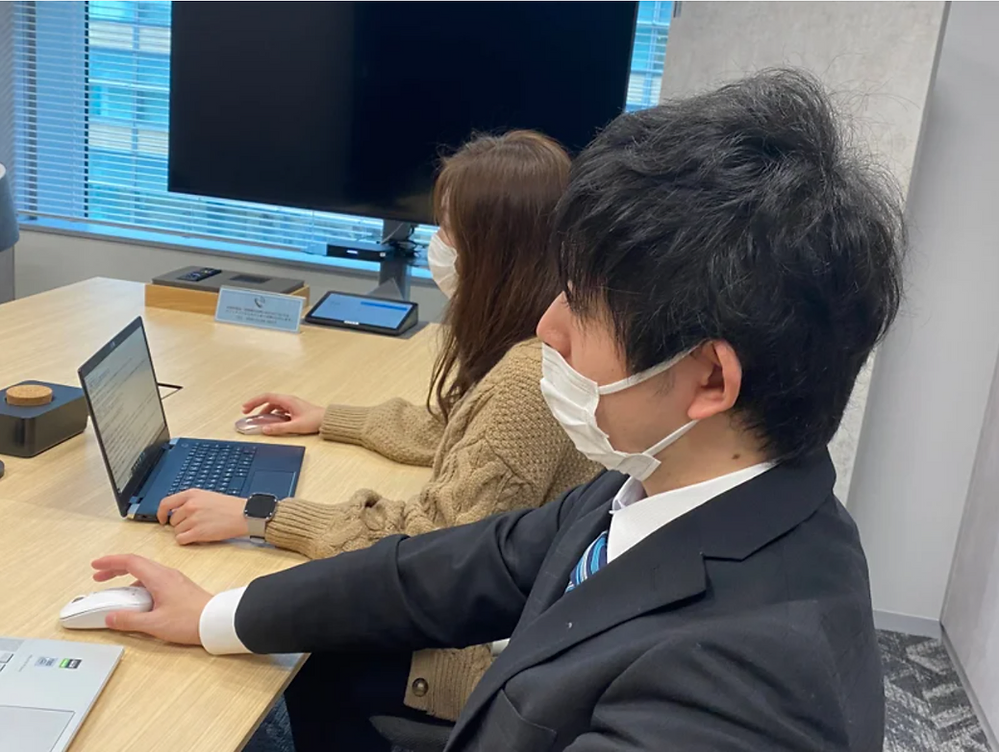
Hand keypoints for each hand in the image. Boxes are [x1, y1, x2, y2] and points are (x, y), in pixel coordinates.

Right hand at [91, 554, 211, 644]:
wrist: (216, 621)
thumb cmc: (192, 620)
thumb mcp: (154, 623)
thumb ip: (129, 620)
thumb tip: (111, 617)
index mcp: (159, 577)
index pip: (130, 561)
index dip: (110, 561)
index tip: (96, 565)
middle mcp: (167, 574)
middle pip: (137, 563)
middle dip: (115, 568)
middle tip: (100, 576)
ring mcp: (174, 580)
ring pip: (146, 572)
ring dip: (128, 577)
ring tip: (116, 591)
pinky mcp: (178, 588)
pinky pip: (154, 580)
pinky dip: (140, 585)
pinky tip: (136, 600)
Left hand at [157, 490, 248, 543]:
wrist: (244, 515)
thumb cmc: (230, 507)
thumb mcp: (207, 496)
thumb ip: (190, 501)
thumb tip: (176, 511)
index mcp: (192, 494)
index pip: (165, 503)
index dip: (160, 513)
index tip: (162, 518)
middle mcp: (190, 506)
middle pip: (172, 520)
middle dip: (180, 524)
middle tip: (193, 524)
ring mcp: (193, 519)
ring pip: (176, 531)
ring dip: (185, 532)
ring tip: (199, 529)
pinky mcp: (198, 532)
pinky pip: (181, 540)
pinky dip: (186, 540)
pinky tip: (196, 537)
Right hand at [241, 392, 323, 434]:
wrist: (328, 420)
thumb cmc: (315, 420)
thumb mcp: (295, 426)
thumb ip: (279, 428)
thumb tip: (265, 429)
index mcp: (287, 400)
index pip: (266, 397)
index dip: (254, 401)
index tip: (245, 407)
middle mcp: (289, 400)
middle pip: (268, 401)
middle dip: (256, 406)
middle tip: (247, 413)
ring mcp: (292, 404)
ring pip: (274, 406)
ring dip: (265, 412)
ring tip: (259, 420)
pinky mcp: (294, 410)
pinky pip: (279, 410)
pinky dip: (273, 415)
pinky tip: (272, 422)